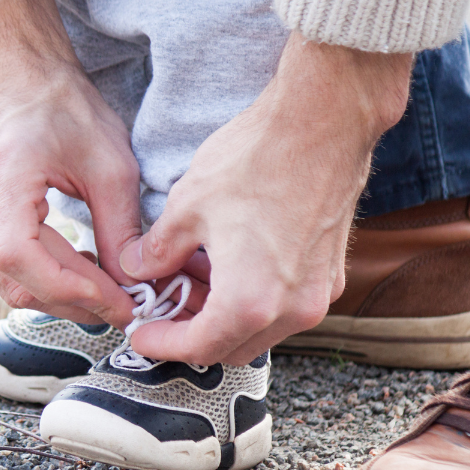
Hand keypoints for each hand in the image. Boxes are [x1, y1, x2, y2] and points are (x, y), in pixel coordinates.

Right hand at [0, 0, 139, 325]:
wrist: (17, 82)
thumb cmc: (64, 110)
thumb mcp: (111, 164)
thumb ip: (120, 228)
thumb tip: (131, 284)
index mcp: (1, 178)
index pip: (20, 258)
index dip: (71, 289)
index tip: (119, 301)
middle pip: (19, 281)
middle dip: (78, 302)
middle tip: (128, 307)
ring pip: (11, 287)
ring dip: (64, 299)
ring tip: (109, 291)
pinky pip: (4, 275)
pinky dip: (46, 284)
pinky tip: (81, 273)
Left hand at [119, 32, 412, 363]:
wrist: (324, 120)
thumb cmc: (257, 159)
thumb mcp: (188, 206)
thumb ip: (160, 251)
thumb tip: (139, 268)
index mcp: (249, 302)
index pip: (197, 348)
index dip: (161, 344)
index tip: (142, 333)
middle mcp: (290, 310)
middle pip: (231, 348)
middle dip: (192, 334)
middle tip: (164, 306)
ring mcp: (316, 294)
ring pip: (260, 330)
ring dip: (224, 318)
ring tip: (195, 279)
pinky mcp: (330, 274)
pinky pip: (284, 307)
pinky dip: (254, 301)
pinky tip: (231, 266)